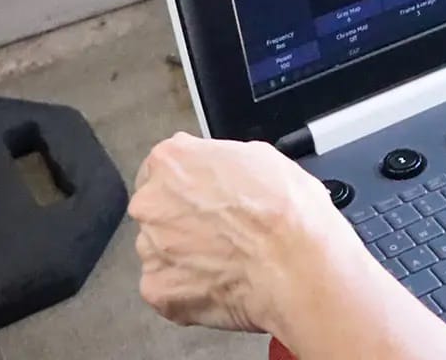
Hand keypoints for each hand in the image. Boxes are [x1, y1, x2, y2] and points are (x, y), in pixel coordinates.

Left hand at [131, 134, 358, 334]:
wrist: (295, 267)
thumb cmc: (285, 213)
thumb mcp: (261, 156)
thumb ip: (222, 162)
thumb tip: (222, 172)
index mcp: (171, 162)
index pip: (166, 168)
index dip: (192, 183)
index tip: (207, 196)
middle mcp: (151, 202)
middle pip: (158, 209)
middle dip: (183, 219)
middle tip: (223, 231)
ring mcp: (150, 249)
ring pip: (161, 250)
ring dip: (184, 255)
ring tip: (226, 260)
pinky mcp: (157, 289)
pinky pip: (167, 287)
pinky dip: (188, 289)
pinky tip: (221, 282)